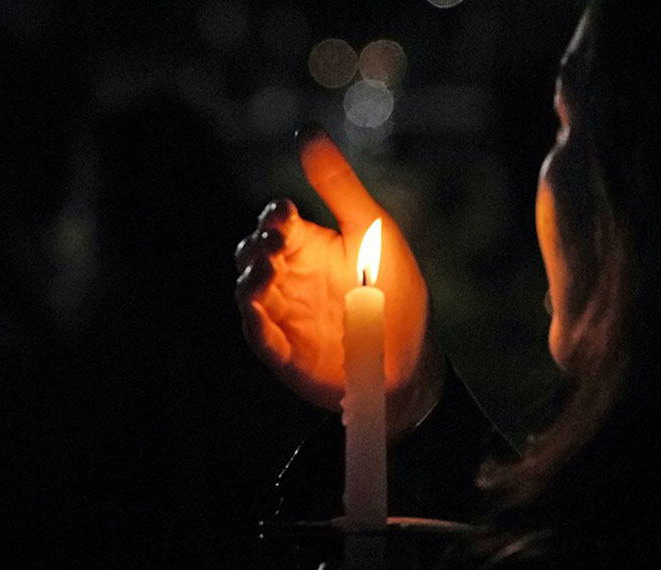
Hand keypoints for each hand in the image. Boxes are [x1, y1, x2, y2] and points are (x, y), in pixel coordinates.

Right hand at [235, 124, 442, 440]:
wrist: (412, 357)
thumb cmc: (394, 290)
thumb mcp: (372, 229)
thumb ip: (337, 184)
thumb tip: (306, 129)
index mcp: (307, 244)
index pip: (275, 221)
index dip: (274, 215)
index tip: (286, 213)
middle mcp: (288, 277)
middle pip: (251, 254)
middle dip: (257, 246)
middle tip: (275, 242)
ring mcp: (283, 315)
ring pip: (248, 293)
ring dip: (250, 280)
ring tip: (266, 271)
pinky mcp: (284, 352)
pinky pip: (259, 336)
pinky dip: (255, 323)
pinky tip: (259, 311)